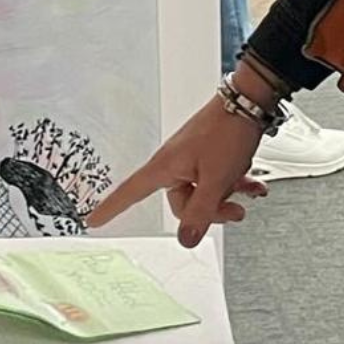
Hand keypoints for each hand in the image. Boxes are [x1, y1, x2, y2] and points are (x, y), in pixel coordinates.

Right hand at [85, 95, 269, 246]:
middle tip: (232, 207)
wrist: (248, 103)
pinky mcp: (207, 157)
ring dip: (226, 196)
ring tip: (244, 190)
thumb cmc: (227, 131)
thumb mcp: (216, 179)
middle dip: (210, 209)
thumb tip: (185, 240)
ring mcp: (191, 160)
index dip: (110, 208)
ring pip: (202, 194)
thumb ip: (201, 212)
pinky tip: (250, 185)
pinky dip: (233, 185)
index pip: (129, 193)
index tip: (93, 220)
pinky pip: (214, 181)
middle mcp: (174, 164)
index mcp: (165, 167)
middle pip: (181, 204)